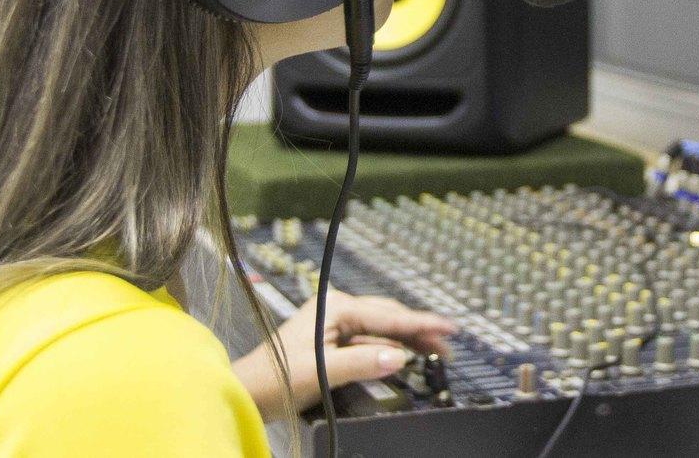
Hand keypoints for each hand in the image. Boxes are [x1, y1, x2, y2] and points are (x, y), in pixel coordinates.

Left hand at [231, 292, 454, 420]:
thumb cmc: (276, 377)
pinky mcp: (332, 340)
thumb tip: (399, 357)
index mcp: (336, 308)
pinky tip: (402, 356)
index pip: (389, 315)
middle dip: (418, 330)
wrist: (249, 390)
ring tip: (432, 351)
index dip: (422, 323)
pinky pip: (369, 339)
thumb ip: (363, 362)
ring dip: (406, 340)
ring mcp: (333, 324)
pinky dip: (389, 347)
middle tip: (447, 345)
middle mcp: (336, 309)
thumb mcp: (323, 370)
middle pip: (388, 317)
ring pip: (381, 328)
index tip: (449, 328)